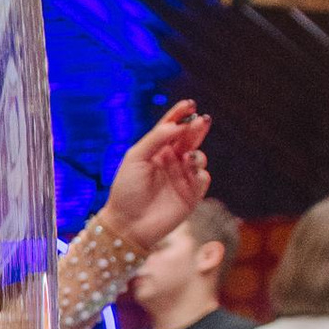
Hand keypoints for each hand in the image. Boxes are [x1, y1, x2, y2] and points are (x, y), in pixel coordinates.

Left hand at [99, 102, 210, 258]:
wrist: (127, 224)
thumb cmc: (126, 190)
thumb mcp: (135, 158)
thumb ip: (155, 139)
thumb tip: (176, 125)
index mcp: (157, 150)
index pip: (172, 128)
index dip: (181, 115)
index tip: (189, 104)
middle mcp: (172, 161)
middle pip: (189, 139)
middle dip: (196, 128)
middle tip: (201, 120)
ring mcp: (182, 177)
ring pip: (199, 158)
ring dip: (198, 154)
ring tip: (190, 156)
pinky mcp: (191, 195)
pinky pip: (203, 179)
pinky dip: (201, 173)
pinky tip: (194, 172)